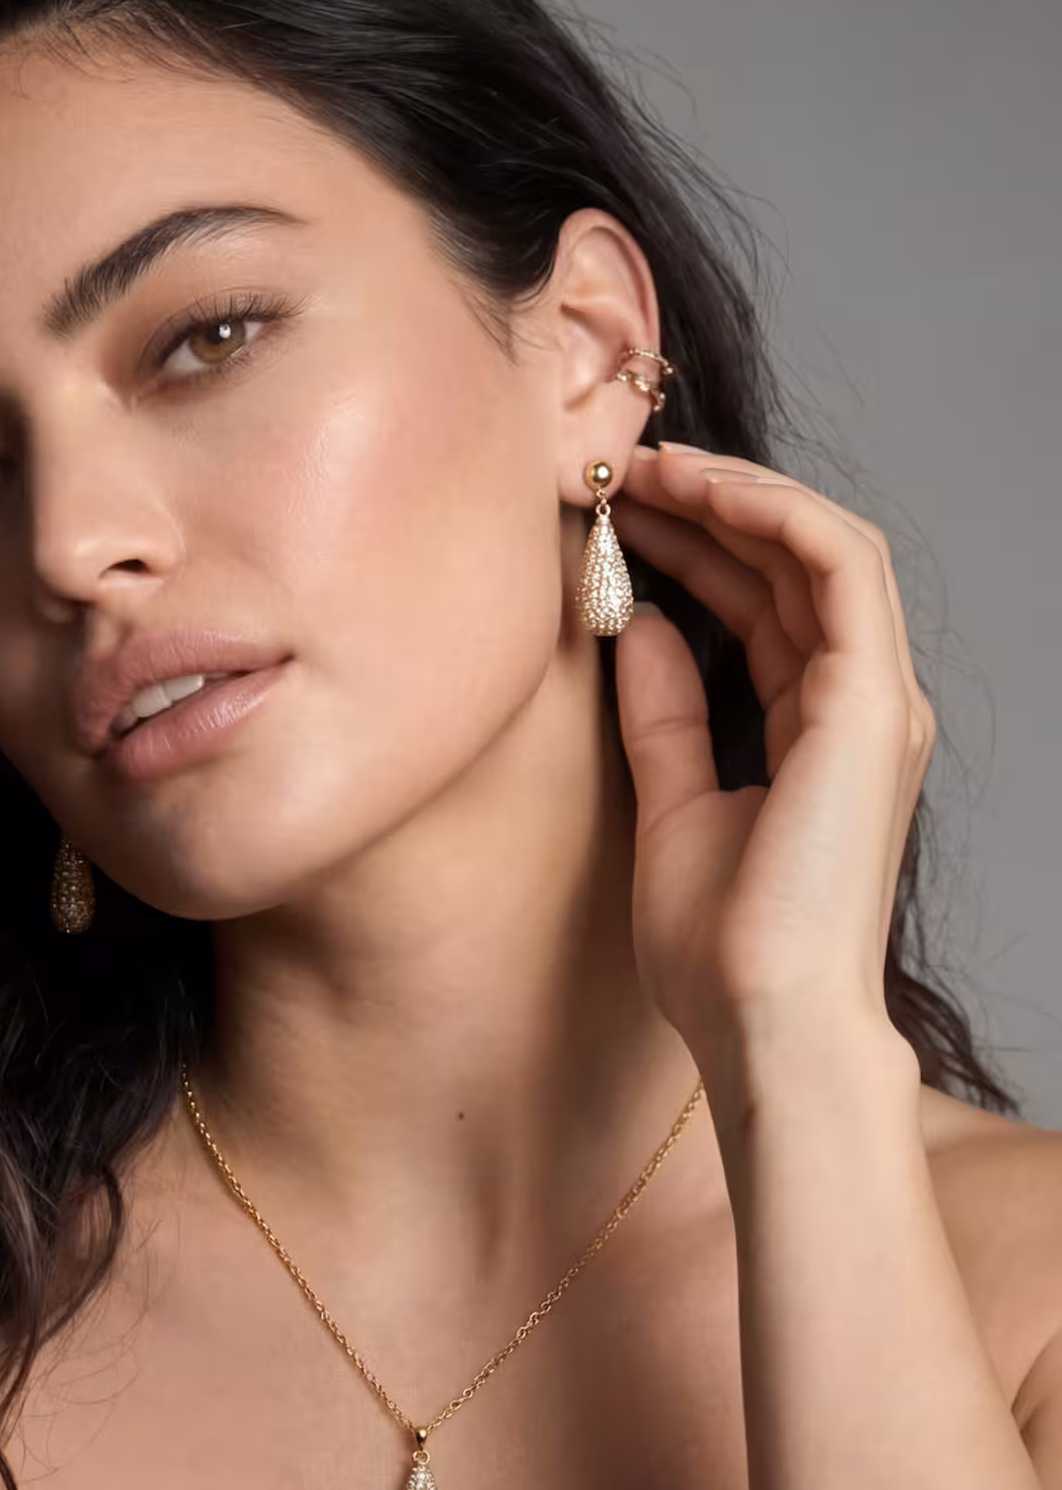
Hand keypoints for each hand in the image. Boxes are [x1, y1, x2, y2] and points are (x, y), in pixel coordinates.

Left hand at [607, 441, 935, 1057]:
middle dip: (707, 506)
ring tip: (648, 466)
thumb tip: (644, 626)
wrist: (763, 1022)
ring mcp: (874, 701)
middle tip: (620, 471)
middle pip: (789, 564)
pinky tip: (700, 491)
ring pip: (821, 546)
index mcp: (816, 730)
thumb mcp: (670, 802)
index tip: (615, 516)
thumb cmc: (721, 948)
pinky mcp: (870, 703)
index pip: (762, 605)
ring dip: (736, 494)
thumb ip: (665, 712)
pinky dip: (773, 514)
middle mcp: (856, 705)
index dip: (694, 546)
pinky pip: (835, 567)